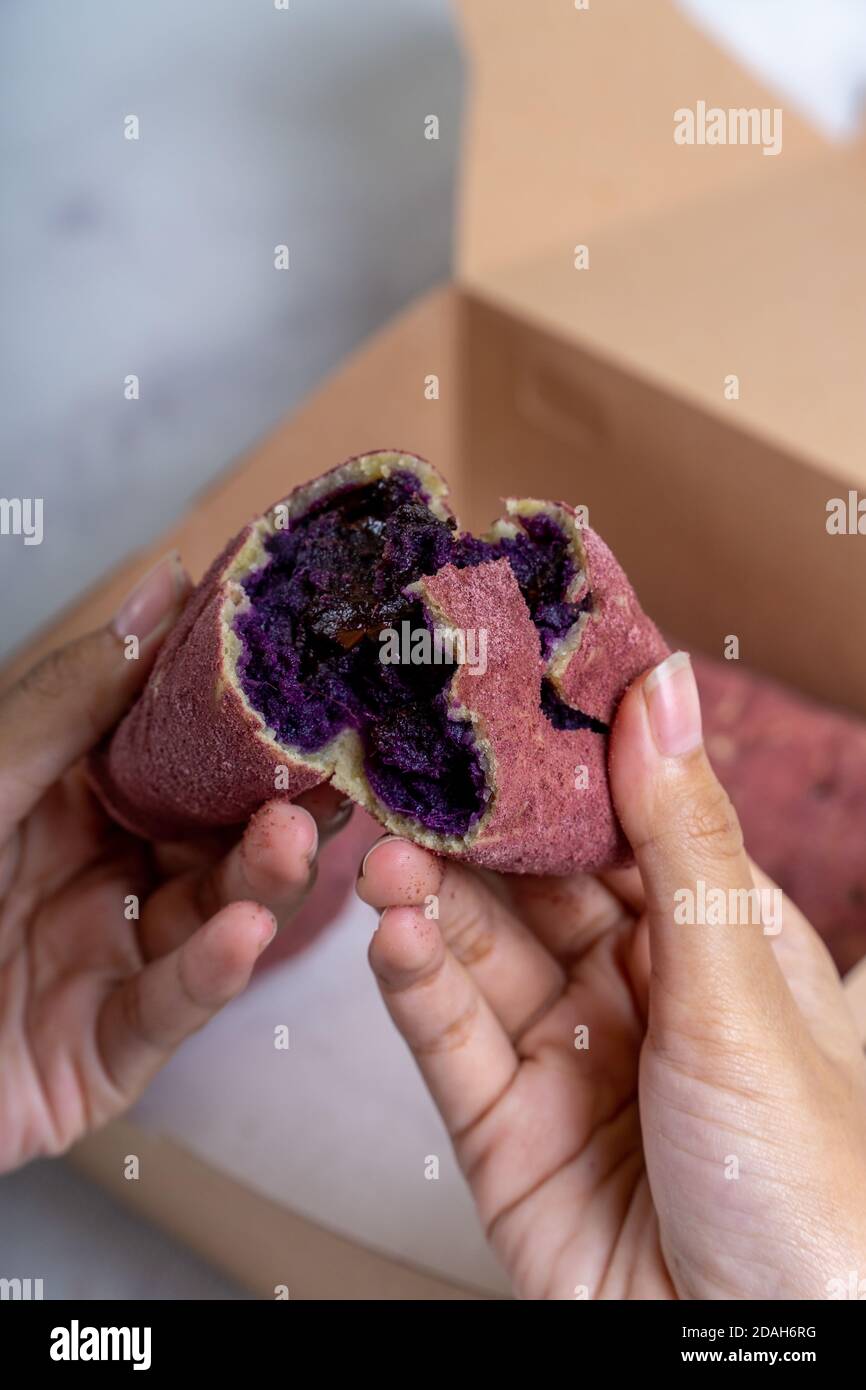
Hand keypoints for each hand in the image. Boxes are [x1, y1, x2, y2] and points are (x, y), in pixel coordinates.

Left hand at [0, 552, 349, 1173]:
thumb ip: (73, 698)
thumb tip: (166, 586)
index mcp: (69, 803)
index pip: (179, 757)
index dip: (243, 726)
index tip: (309, 687)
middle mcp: (102, 876)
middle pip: (215, 838)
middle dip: (276, 808)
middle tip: (330, 775)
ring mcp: (112, 963)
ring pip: (214, 918)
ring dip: (262, 880)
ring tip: (295, 840)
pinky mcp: (109, 1051)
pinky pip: (171, 1009)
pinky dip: (213, 973)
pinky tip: (243, 933)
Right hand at [358, 651, 865, 1299]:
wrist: (759, 1365)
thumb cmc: (809, 1184)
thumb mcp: (740, 988)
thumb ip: (681, 835)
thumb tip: (662, 683)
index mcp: (711, 938)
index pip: (621, 823)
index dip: (558, 761)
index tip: (496, 690)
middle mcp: (635, 989)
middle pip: (533, 884)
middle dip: (471, 830)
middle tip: (406, 767)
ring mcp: (566, 1058)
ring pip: (478, 954)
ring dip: (427, 900)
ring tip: (384, 854)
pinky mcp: (504, 1131)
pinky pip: (448, 1039)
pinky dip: (412, 982)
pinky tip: (390, 933)